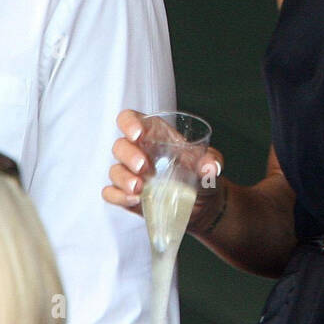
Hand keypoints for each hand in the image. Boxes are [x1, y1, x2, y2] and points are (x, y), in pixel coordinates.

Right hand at [103, 109, 225, 233]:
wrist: (203, 204)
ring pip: (115, 170)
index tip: (137, 134)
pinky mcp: (128, 195)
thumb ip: (212, 161)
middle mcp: (139, 152)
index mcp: (154, 135)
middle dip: (128, 155)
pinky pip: (111, 193)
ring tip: (139, 188)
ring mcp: (131, 174)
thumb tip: (211, 167)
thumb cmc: (201, 175)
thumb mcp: (210, 164)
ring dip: (123, 178)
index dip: (129, 123)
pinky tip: (134, 200)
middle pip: (120, 145)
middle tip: (143, 167)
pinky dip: (118, 196)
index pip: (131, 120)